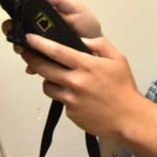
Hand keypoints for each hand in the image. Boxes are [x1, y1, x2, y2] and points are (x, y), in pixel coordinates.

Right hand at [0, 0, 101, 70]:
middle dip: (12, 31)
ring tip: (24, 51)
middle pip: (17, 29)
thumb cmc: (87, 28)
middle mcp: (39, 31)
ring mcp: (41, 47)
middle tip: (16, 34)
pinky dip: (30, 65)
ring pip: (22, 46)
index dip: (13, 13)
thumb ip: (59, 0)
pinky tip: (33, 67)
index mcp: (44, 16)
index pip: (22, 11)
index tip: (11, 16)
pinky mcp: (45, 61)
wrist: (97, 51)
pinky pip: (33, 64)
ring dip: (20, 48)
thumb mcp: (76, 9)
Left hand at [23, 33, 141, 138]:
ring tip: (57, 77)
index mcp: (86, 65)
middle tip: (27, 53)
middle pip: (43, 68)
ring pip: (47, 85)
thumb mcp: (118, 59)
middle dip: (32, 59)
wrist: (128, 118)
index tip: (29, 37)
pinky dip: (63, 95)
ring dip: (47, 79)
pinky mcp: (70, 113)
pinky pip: (59, 100)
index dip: (39, 43)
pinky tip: (75, 95)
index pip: (56, 51)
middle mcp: (75, 81)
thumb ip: (100, 44)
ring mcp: (70, 99)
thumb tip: (82, 39)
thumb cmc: (123, 88)